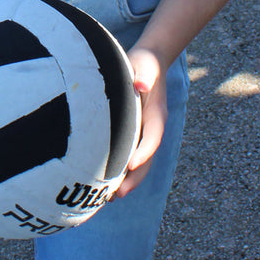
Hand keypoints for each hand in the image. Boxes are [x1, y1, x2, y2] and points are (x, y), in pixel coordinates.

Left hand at [114, 46, 167, 197]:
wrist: (149, 61)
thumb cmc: (145, 63)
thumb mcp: (145, 65)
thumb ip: (143, 75)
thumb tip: (140, 85)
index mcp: (156, 115)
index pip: (153, 137)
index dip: (144, 152)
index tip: (131, 165)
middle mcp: (152, 128)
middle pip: (146, 158)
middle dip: (134, 178)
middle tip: (117, 195)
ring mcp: (144, 133)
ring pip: (138, 162)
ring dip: (127, 180)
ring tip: (108, 198)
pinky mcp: (134, 133)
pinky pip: (129, 156)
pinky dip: (120, 171)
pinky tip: (102, 182)